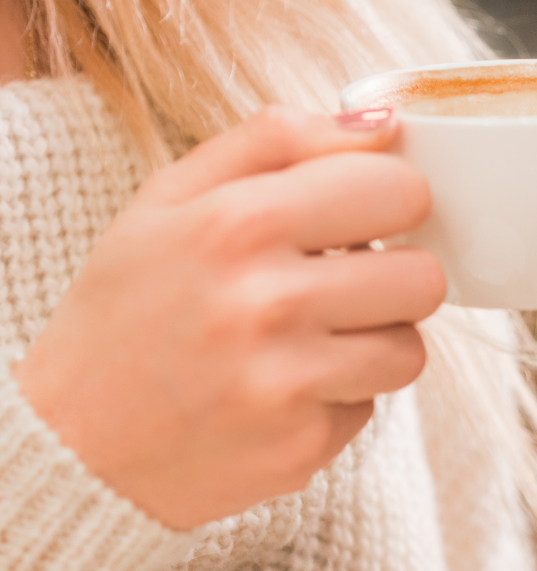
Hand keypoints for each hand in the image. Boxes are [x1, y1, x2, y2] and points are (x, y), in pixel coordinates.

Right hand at [14, 105, 444, 529]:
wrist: (77, 444)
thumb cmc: (132, 309)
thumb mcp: (172, 199)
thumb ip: (278, 143)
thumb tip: (386, 123)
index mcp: (236, 224)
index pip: (397, 189)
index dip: (390, 202)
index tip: (364, 218)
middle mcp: (265, 303)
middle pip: (424, 278)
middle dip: (395, 278)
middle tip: (345, 285)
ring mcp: (287, 383)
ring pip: (411, 349)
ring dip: (376, 344)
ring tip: (313, 341)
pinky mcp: (304, 446)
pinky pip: (372, 407)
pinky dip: (339, 398)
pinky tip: (281, 391)